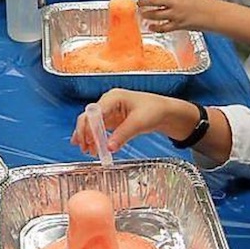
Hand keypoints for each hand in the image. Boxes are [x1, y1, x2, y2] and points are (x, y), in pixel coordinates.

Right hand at [71, 88, 200, 153]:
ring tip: (88, 151)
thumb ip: (123, 135)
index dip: (89, 127)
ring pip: (91, 124)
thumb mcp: (139, 123)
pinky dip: (94, 139)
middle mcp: (107, 103)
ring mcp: (109, 111)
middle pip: (88, 117)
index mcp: (113, 97)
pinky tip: (91, 148)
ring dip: (88, 137)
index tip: (89, 142)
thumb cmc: (154, 110)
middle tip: (85, 148)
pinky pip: (98, 129)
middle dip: (84, 133)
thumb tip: (108, 148)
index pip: (94, 112)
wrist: (165, 112)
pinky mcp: (112, 120)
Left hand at [137, 0, 220, 32]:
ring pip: (154, 14)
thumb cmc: (205, 3)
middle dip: (142, 1)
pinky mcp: (178, 25)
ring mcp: (176, 14)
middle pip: (153, 0)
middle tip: (139, 2)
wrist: (216, 15)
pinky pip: (162, 27)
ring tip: (143, 13)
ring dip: (146, 14)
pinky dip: (154, 27)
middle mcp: (176, 1)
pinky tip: (150, 26)